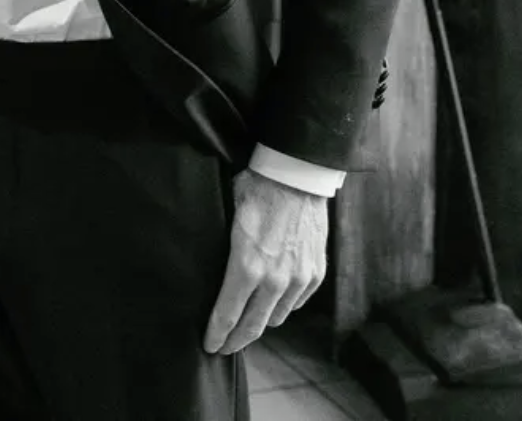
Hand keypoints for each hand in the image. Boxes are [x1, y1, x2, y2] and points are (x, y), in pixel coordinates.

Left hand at [203, 168, 327, 354]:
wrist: (297, 176)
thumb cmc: (255, 189)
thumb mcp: (226, 216)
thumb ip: (221, 250)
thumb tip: (206, 267)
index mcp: (246, 266)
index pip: (227, 314)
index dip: (217, 333)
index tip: (209, 345)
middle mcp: (274, 280)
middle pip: (252, 326)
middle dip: (235, 340)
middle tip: (224, 347)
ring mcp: (298, 278)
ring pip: (276, 317)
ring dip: (260, 323)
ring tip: (247, 324)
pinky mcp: (315, 273)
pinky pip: (297, 302)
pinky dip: (283, 306)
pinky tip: (272, 303)